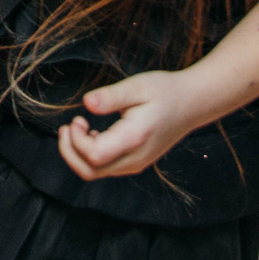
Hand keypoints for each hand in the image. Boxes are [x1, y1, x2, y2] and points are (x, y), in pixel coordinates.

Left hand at [57, 69, 209, 182]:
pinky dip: (90, 156)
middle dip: (69, 152)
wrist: (192, 104)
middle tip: (66, 126)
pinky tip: (92, 133)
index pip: (94, 156)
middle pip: (90, 171)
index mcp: (135, 139)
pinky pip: (105, 168)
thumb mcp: (137, 86)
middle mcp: (135, 158)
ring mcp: (135, 164)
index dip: (76, 140)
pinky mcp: (135, 163)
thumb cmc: (164, 91)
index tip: (77, 118)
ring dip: (78, 154)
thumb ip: (111, 96)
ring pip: (95, 172)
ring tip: (77, 126)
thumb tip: (87, 102)